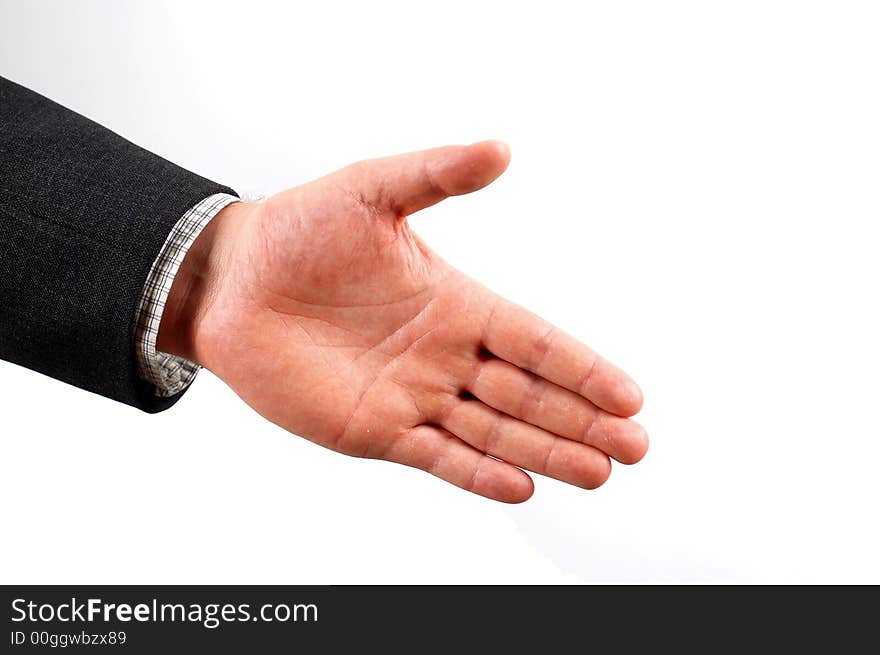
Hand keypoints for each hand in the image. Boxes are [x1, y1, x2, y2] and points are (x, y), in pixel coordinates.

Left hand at [158, 141, 647, 501]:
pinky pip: (436, 455)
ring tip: (599, 471)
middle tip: (635, 445)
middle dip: (583, 419)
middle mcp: (443, 353)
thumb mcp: (370, 190)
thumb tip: (501, 148)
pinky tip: (521, 486)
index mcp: (454, 301)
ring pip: (493, 430)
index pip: (535, 339)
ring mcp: (411, 395)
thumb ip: (436, 174)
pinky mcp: (373, 429)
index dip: (582, 367)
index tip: (629, 394)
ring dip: (547, 452)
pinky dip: (478, 472)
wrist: (228, 282)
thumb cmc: (296, 232)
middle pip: (528, 393)